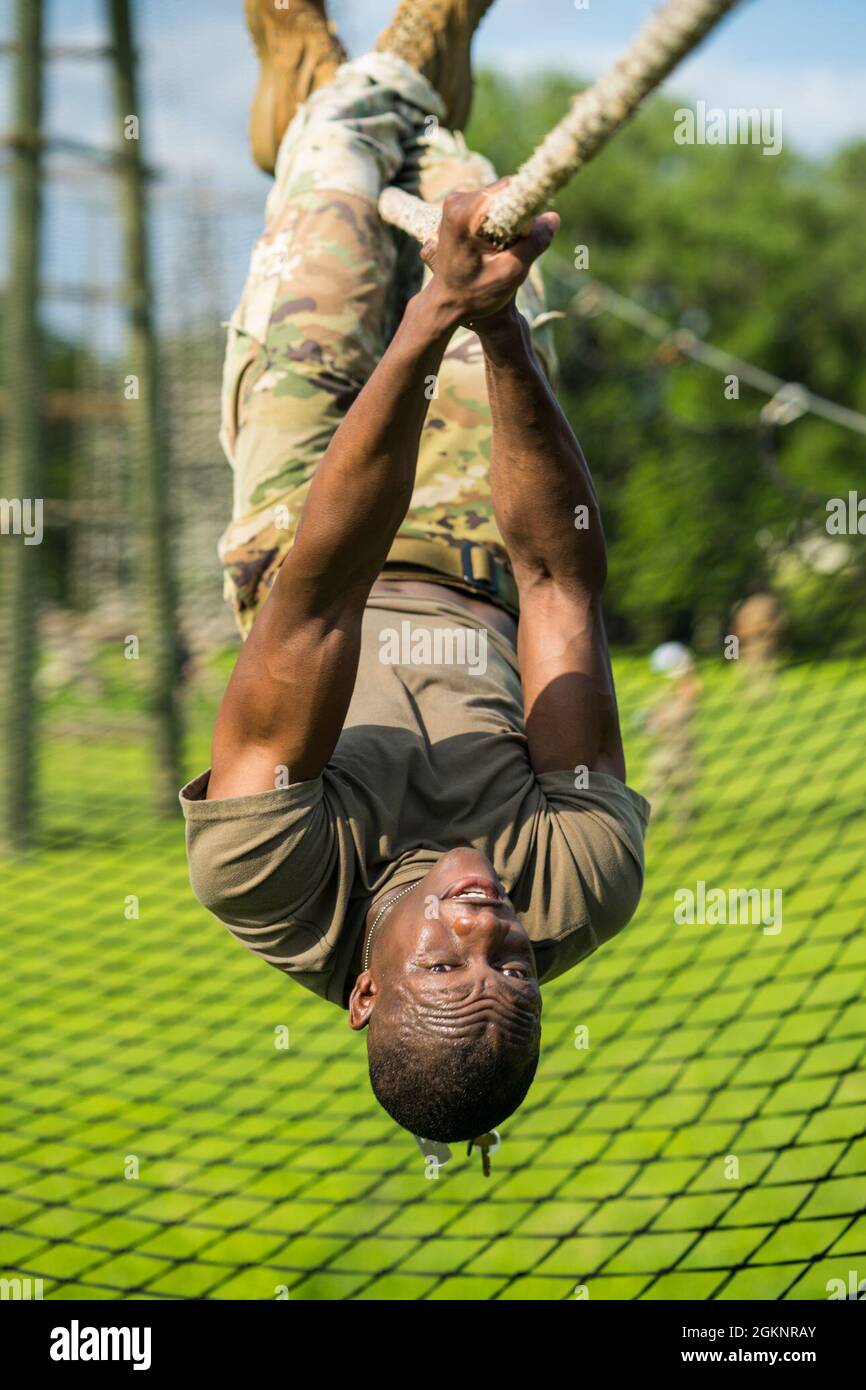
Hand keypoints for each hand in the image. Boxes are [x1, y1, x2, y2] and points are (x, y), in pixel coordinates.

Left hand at [419, 178, 559, 328]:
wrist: (446, 305)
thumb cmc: (474, 294)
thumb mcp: (510, 273)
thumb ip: (534, 244)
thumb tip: (554, 217)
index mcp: (466, 214)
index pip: (510, 189)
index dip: (527, 207)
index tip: (530, 231)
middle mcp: (456, 201)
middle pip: (504, 192)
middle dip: (518, 215)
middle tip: (517, 246)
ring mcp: (454, 204)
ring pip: (498, 199)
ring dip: (509, 220)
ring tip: (503, 250)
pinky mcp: (457, 210)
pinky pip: (490, 207)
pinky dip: (499, 222)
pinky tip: (495, 247)